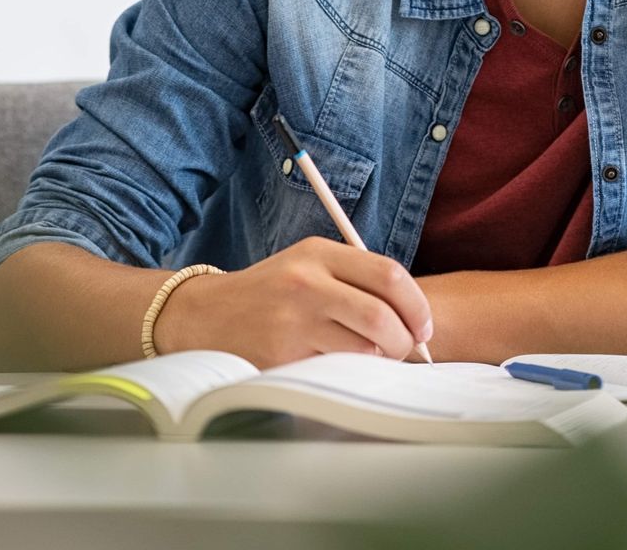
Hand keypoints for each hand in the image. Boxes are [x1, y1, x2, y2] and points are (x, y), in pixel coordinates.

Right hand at [151, 236, 434, 369]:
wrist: (202, 316)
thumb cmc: (268, 294)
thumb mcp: (306, 265)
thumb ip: (354, 279)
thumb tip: (412, 315)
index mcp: (318, 253)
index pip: (389, 275)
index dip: (417, 306)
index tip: (424, 326)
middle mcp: (306, 282)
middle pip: (382, 315)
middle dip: (405, 340)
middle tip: (406, 350)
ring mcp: (292, 321)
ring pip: (363, 348)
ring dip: (379, 360)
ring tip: (372, 359)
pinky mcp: (280, 356)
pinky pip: (335, 371)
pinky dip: (350, 374)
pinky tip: (342, 369)